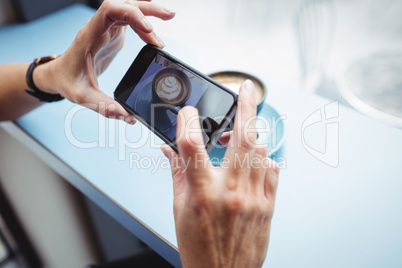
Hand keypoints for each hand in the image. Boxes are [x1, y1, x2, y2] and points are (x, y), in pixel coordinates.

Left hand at [35, 0, 174, 122]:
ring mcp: (106, 29)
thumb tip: (129, 118)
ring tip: (168, 18)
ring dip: (148, 12)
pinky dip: (145, 25)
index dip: (131, 13)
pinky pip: (130, 21)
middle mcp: (98, 27)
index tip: (148, 27)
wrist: (59, 75)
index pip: (109, 11)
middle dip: (147, 8)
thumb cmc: (67, 81)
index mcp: (89, 36)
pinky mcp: (112, 34)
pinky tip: (154, 38)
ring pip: (128, 9)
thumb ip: (105, 107)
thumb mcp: (83, 97)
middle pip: (123, 5)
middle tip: (168, 16)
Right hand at [162, 80, 278, 267]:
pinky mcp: (268, 207)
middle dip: (245, 107)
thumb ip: (177, 173)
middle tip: (246, 89)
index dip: (187, 121)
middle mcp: (230, 193)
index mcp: (201, 193)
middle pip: (241, 139)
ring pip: (261, 152)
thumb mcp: (179, 209)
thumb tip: (169, 148)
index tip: (188, 113)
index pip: (191, 145)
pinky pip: (273, 171)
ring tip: (241, 136)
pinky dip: (264, 160)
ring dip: (252, 137)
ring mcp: (253, 199)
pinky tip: (254, 162)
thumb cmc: (198, 246)